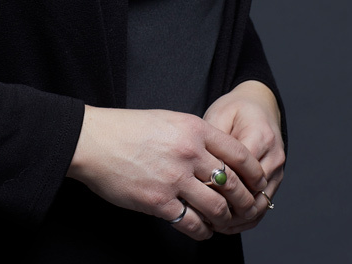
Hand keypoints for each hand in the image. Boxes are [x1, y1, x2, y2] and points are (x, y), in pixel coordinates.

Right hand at [66, 106, 267, 241]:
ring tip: (224, 221)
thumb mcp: (166, 120)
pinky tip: (203, 230)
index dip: (254, 172)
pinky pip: (193, 223)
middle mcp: (188, 152)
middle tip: (247, 208)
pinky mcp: (159, 202)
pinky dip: (203, 231)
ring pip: (217, 207)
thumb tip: (213, 155)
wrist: (93, 141)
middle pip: (232, 183)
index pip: (238, 153)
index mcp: (192, 128)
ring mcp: (174, 178)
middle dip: (245, 200)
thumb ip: (192, 135)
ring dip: (225, 218)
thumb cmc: (125, 129)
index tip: (257, 183)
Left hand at [203, 80, 284, 233]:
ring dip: (238, 217)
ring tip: (212, 222)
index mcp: (260, 136)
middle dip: (229, 208)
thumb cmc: (235, 109)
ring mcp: (278, 170)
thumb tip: (200, 170)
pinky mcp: (275, 180)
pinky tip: (226, 221)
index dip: (220, 186)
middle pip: (254, 194)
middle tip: (204, 215)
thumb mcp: (219, 115)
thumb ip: (213, 142)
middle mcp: (274, 156)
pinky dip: (246, 216)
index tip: (198, 195)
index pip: (242, 172)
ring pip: (260, 205)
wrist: (259, 105)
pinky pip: (263, 205)